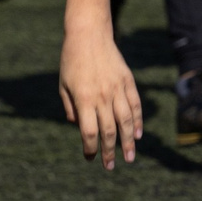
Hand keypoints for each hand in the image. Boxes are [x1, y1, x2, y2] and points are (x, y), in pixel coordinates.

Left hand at [57, 27, 141, 168]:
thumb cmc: (71, 61)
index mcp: (84, 99)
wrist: (89, 34)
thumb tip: (81, 129)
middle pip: (109, 131)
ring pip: (126, 121)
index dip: (91, 148)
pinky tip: (137, 135)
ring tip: (129, 157)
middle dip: (110, 151)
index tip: (91, 158)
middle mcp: (102, 96)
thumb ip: (71, 109)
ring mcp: (117, 88)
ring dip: (128, 142)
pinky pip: (135, 105)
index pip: (89, 131)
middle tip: (110, 166)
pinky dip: (137, 121)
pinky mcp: (128, 81)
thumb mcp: (64, 86)